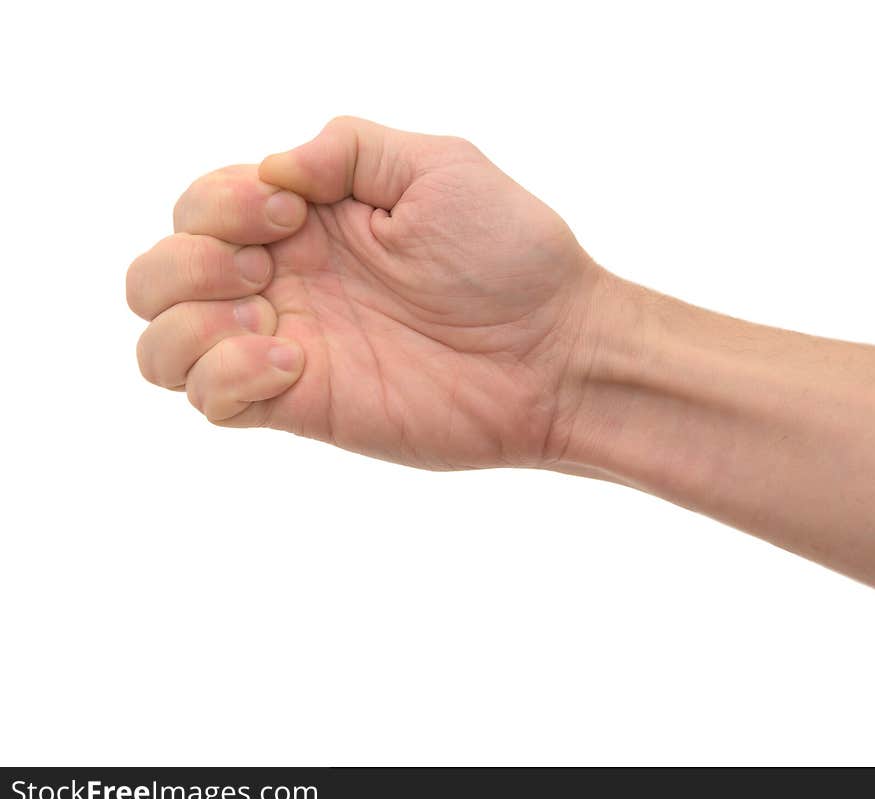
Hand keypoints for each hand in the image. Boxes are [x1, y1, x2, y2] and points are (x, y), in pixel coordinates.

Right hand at [128, 117, 599, 468]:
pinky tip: (293, 362)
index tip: (295, 215)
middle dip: (186, 262)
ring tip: (266, 316)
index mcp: (307, 222)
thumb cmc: (509, 256)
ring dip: (187, 322)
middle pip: (156, 276)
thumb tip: (270, 171)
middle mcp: (285, 283)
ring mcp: (287, 347)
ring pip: (162, 347)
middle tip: (269, 265)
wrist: (551, 354)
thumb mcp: (437, 166)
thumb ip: (346, 148)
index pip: (198, 206)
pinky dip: (224, 376)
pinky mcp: (301, 406)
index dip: (220, 204)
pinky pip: (210, 402)